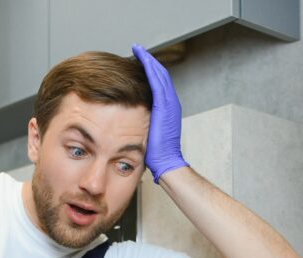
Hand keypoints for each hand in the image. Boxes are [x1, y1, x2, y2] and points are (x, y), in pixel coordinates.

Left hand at [132, 43, 188, 182]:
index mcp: (167, 109)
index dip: (150, 71)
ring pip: (159, 74)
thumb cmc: (156, 153)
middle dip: (149, 61)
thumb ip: (144, 122)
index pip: (159, 84)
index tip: (138, 63)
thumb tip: (132, 121)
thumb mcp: (148, 133)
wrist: (166, 161)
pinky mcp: (165, 105)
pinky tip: (142, 58)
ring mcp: (170, 103)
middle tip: (138, 50)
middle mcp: (171, 103)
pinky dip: (150, 68)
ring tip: (139, 50)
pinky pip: (157, 80)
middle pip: (160, 75)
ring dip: (149, 60)